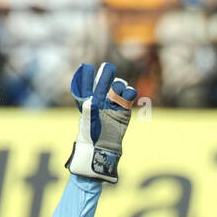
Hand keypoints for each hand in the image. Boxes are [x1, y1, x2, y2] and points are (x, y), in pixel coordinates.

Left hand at [66, 62, 135, 182]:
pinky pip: (128, 97)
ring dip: (118, 84)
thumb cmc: (91, 134)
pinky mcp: (124, 109)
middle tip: (108, 69)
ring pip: (118, 87)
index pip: (88, 82)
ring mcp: (113, 103)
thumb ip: (90, 109)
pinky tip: (128, 93)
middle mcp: (101, 98)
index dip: (88, 74)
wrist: (102, 148)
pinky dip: (129, 93)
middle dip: (106, 74)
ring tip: (117, 88)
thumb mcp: (88, 121)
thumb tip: (93, 99)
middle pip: (105, 81)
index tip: (87, 68)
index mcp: (88, 98)